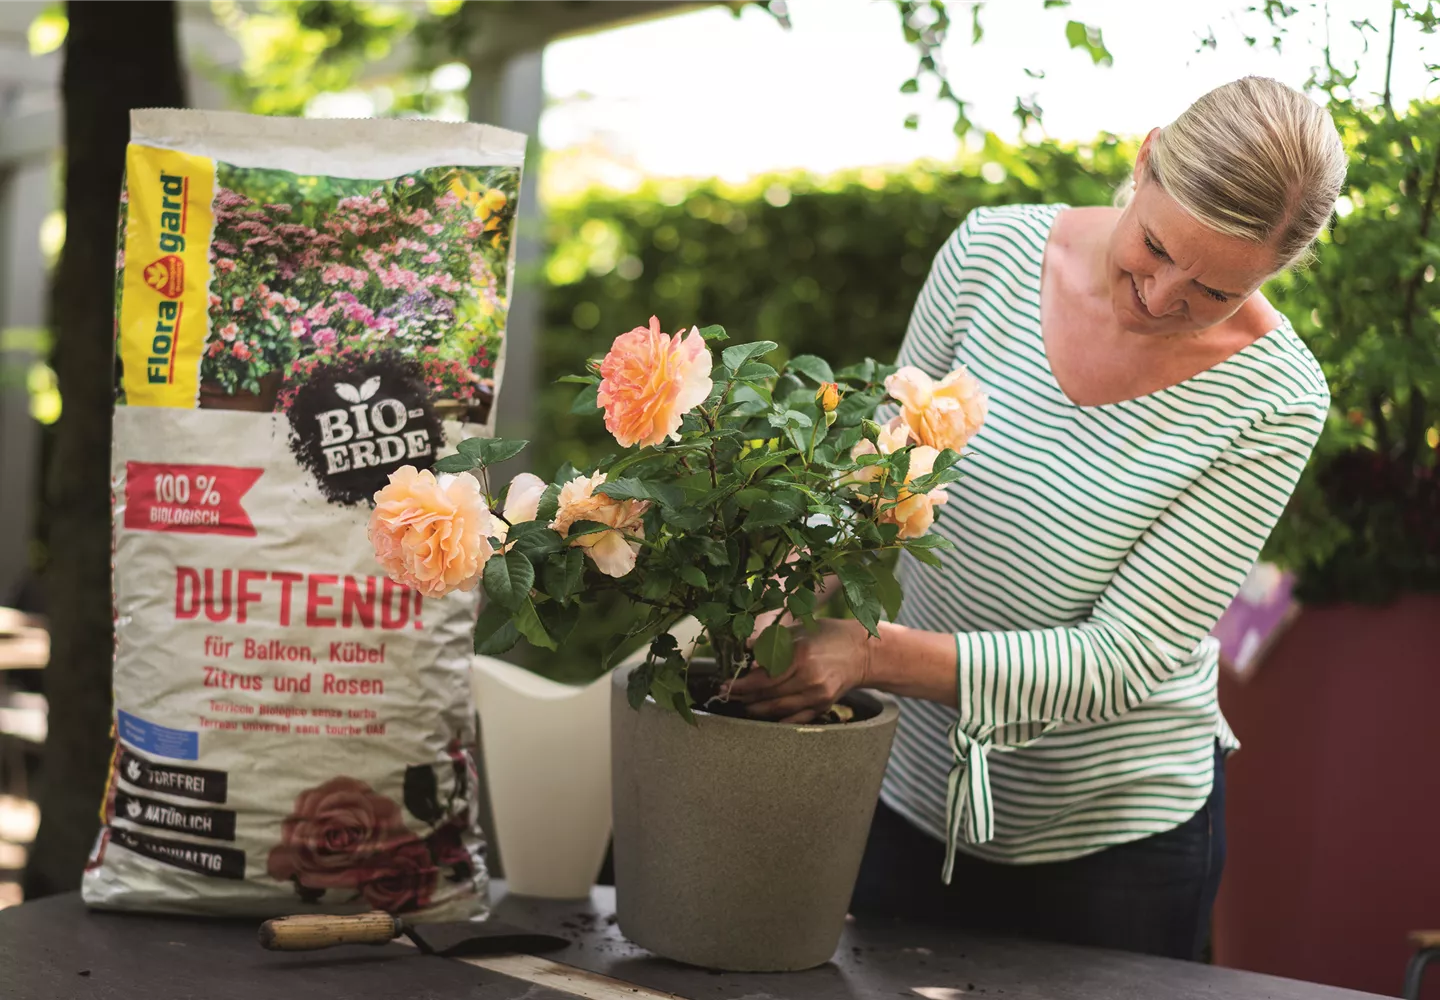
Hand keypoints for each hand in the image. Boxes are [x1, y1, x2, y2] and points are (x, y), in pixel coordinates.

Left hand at [726, 618, 875, 723]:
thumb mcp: (798, 631)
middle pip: (768, 696)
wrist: (862, 652)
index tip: (725, 685)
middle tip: (728, 696)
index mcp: (800, 656)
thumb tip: (743, 650)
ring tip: (743, 705)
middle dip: (745, 698)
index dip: (741, 685)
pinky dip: (778, 719)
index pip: (762, 678)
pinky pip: (795, 719)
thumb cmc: (828, 636)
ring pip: (779, 710)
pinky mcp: (823, 706)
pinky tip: (765, 715)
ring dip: (757, 710)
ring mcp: (817, 695)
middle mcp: (809, 679)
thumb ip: (770, 642)